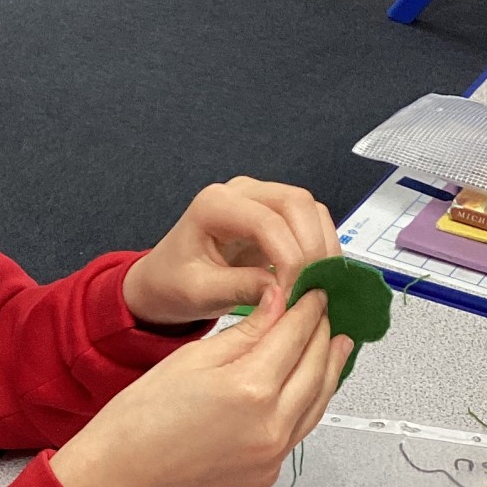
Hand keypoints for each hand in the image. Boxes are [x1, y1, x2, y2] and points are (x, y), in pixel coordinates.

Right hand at [50, 286, 353, 486]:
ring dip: (329, 368)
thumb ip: (245, 332)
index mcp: (250, 388)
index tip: (315, 290)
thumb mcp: (192, 359)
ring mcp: (273, 454)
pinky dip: (311, 401)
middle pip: (316, 366)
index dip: (308, 307)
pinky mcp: (268, 473)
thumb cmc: (141, 419)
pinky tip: (309, 384)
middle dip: (323, 332)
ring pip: (318, 402)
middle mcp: (270, 425)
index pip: (295, 335)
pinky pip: (301, 429)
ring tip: (336, 343)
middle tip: (327, 310)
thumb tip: (278, 303)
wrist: (121, 475)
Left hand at [122, 177, 340, 325]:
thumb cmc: (173, 284)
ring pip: (310, 209)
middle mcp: (240, 192)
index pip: (267, 221)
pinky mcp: (274, 215)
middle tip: (313, 288)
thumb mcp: (199, 293)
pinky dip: (320, 248)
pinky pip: (310, 222)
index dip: (289, 257)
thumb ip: (240, 289)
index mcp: (213, 205)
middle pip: (297, 202)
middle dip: (313, 246)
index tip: (292, 294)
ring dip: (322, 246)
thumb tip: (284, 291)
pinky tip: (316, 278)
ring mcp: (260, 199)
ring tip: (318, 286)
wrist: (165, 282)